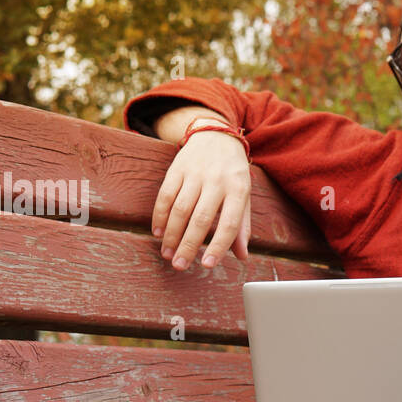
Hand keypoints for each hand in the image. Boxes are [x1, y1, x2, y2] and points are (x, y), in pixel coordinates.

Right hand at [151, 129, 252, 269]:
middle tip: (179, 266)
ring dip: (171, 234)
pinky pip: (165, 195)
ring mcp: (195, 173)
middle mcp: (217, 181)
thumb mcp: (243, 196)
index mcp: (238, 190)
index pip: (228, 224)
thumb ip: (241, 226)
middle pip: (200, 219)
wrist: (216, 135)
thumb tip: (242, 256)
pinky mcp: (177, 168)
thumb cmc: (232, 173)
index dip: (218, 246)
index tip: (206, 265)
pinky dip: (159, 215)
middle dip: (188, 245)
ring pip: (180, 209)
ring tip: (167, 254)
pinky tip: (158, 232)